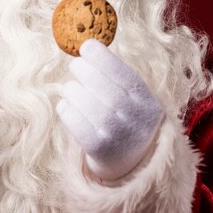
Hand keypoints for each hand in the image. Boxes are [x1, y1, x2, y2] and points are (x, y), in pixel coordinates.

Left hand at [56, 39, 163, 180]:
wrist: (134, 166)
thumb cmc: (128, 121)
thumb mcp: (135, 99)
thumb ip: (117, 76)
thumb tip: (87, 46)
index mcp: (146, 101)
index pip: (123, 73)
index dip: (101, 56)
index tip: (86, 47)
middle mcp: (134, 117)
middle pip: (101, 84)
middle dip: (83, 69)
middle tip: (75, 67)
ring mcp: (116, 133)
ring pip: (84, 100)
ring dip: (72, 89)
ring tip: (72, 90)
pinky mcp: (98, 148)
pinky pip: (74, 119)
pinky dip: (66, 108)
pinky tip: (66, 105)